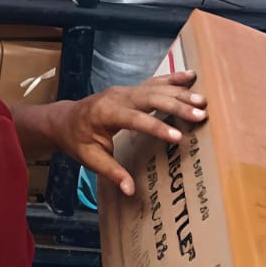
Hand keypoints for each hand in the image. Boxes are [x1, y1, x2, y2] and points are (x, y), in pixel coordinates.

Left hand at [51, 71, 205, 195]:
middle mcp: (116, 97)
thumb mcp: (89, 158)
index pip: (134, 119)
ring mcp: (124, 90)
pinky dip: (172, 79)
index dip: (156, 127)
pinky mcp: (130, 90)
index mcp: (104, 113)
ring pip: (155, 88)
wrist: (63, 119)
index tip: (177, 136)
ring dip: (179, 93)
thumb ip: (111, 172)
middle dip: (176, 106)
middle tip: (201, 115)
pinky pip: (154, 82)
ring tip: (202, 100)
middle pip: (150, 98)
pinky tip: (191, 76)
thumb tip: (130, 190)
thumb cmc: (76, 140)